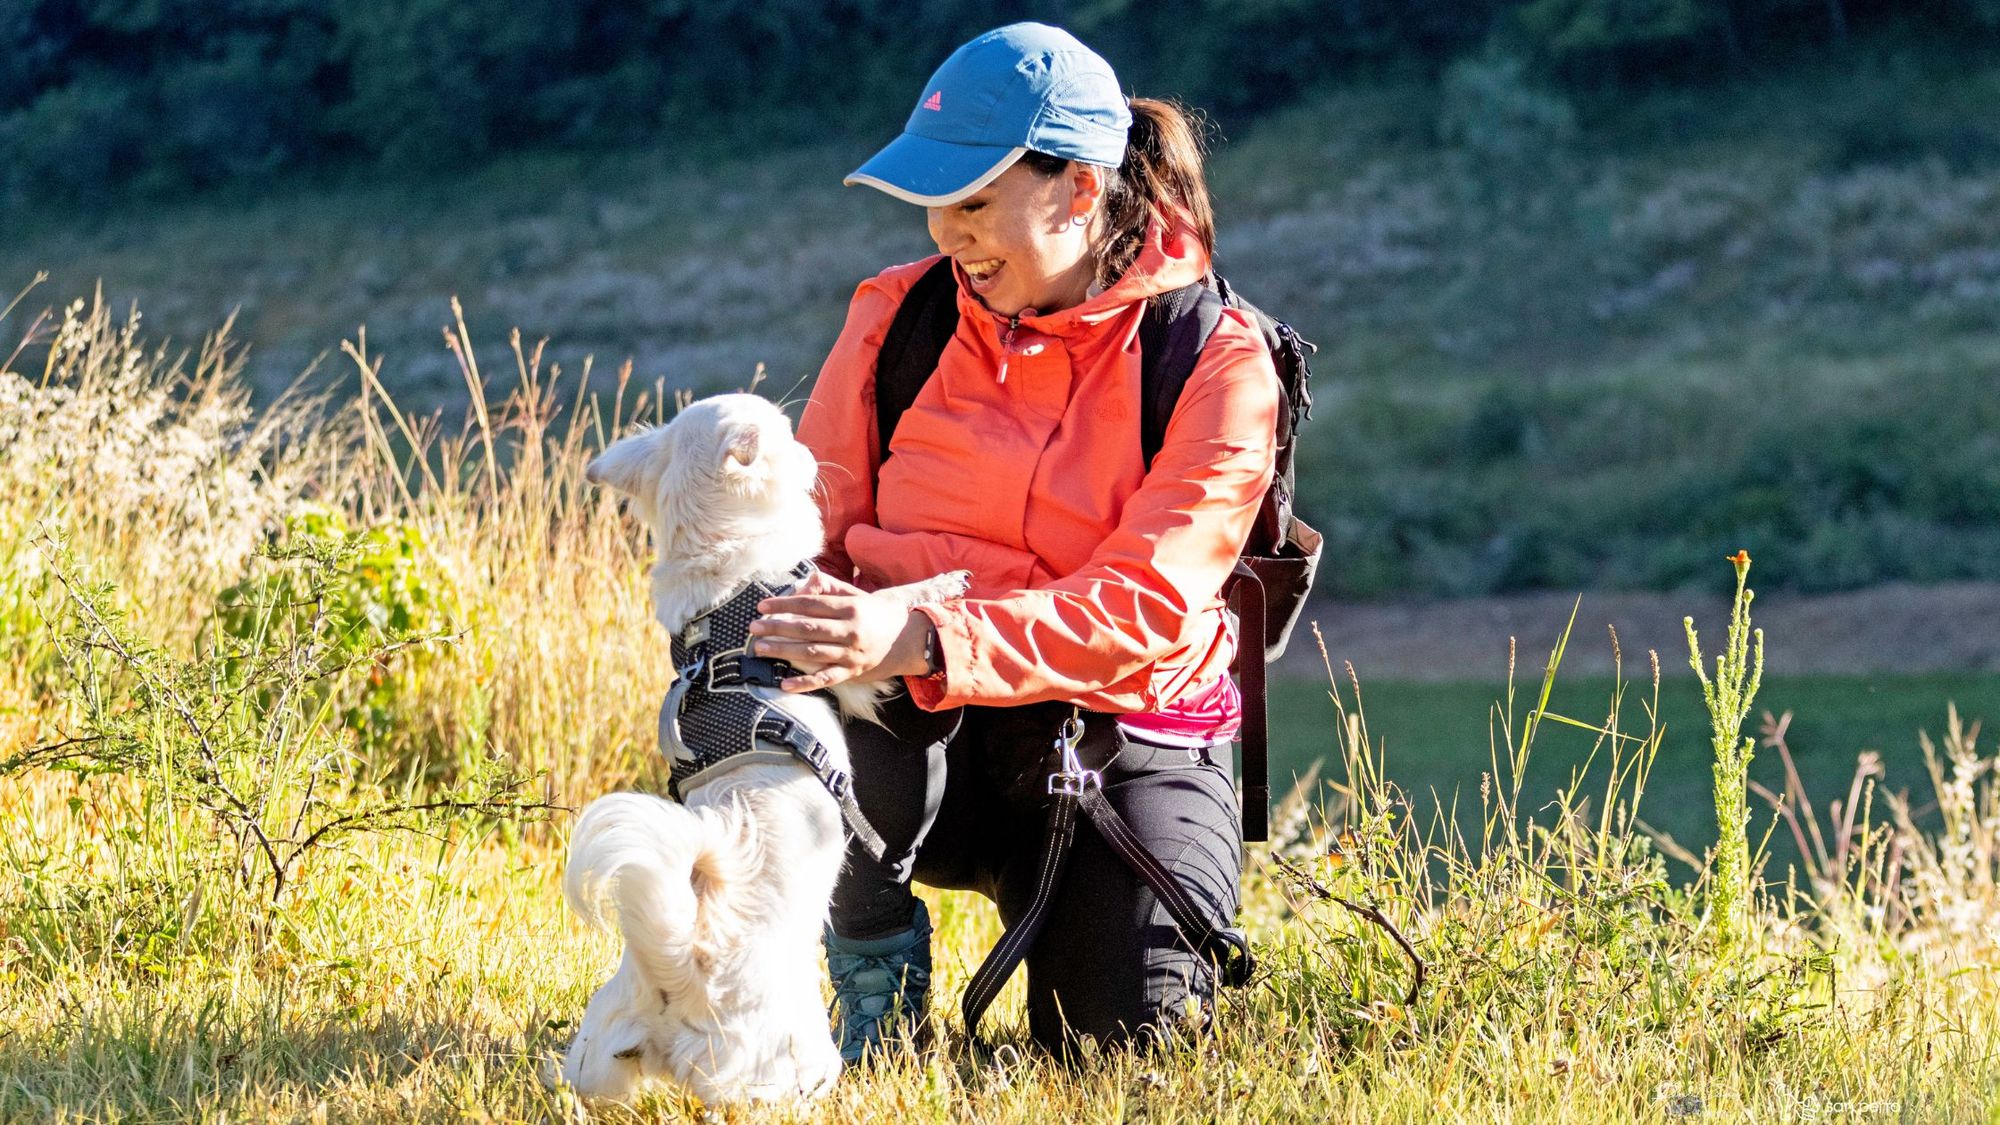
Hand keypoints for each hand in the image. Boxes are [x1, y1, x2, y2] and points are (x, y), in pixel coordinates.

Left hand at [750, 569, 933, 691]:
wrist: (908, 639)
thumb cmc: (875, 614)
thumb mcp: (856, 595)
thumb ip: (829, 588)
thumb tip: (802, 584)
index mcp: (850, 608)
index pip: (811, 605)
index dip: (784, 605)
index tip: (762, 606)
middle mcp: (850, 631)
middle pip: (808, 629)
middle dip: (778, 627)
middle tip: (754, 627)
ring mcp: (851, 654)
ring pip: (812, 653)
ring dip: (784, 651)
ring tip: (761, 648)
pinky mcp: (852, 673)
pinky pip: (825, 679)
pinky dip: (805, 684)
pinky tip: (785, 684)